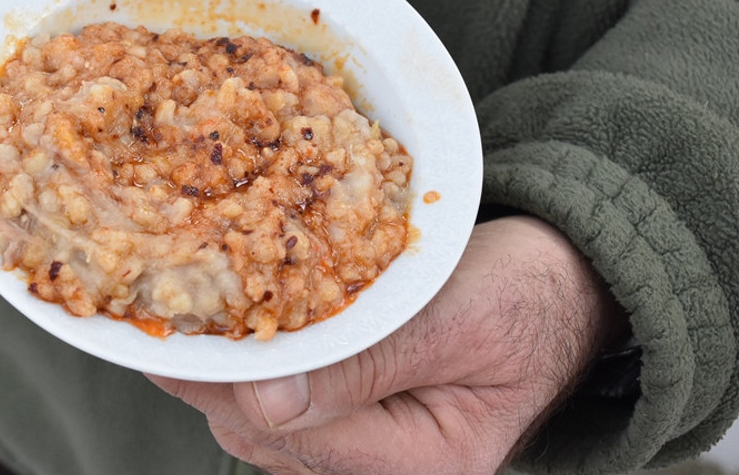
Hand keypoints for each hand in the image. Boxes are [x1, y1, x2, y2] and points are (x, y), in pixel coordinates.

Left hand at [148, 216, 623, 474]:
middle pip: (266, 439)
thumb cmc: (526, 295)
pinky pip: (288, 404)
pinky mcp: (360, 417)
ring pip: (264, 425)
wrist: (567, 282)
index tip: (181, 330)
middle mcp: (389, 469)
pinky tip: (240, 324)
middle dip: (218, 378)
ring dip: (229, 371)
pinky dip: (259, 366)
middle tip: (171, 311)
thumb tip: (265, 402)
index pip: (296, 435)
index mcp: (422, 463)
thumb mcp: (454, 320)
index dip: (233, 382)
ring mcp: (372, 448)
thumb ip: (365, 365)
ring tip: (194, 313)